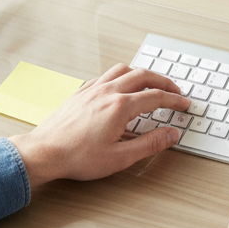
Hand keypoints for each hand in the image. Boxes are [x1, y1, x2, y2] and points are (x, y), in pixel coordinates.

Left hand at [9, 65, 187, 188]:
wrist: (44, 153)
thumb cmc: (77, 157)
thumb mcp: (120, 158)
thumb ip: (150, 144)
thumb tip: (171, 135)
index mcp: (120, 107)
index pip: (156, 97)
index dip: (175, 99)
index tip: (184, 103)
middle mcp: (108, 92)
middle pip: (144, 76)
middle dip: (163, 81)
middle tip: (175, 90)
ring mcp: (93, 89)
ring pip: (124, 69)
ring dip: (142, 74)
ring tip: (151, 83)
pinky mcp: (81, 92)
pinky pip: (107, 75)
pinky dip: (121, 76)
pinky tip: (122, 86)